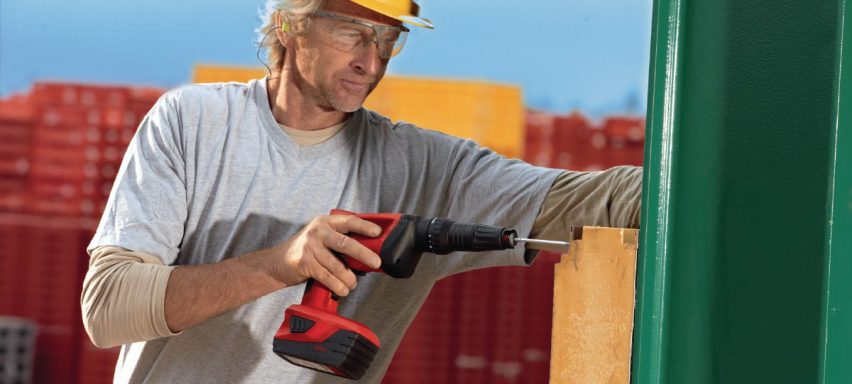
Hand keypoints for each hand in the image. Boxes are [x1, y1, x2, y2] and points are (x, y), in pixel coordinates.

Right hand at [267, 214, 382, 295]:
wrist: (277, 262)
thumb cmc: (305, 250)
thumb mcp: (322, 237)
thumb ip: (340, 239)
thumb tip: (367, 251)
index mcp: (325, 222)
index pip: (349, 221)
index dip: (365, 226)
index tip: (378, 233)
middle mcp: (318, 232)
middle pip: (346, 243)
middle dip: (364, 254)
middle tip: (376, 262)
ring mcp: (310, 247)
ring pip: (338, 266)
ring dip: (349, 278)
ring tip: (353, 283)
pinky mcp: (305, 263)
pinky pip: (327, 277)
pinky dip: (338, 286)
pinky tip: (343, 289)